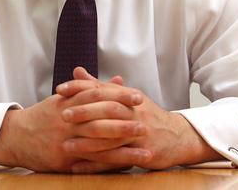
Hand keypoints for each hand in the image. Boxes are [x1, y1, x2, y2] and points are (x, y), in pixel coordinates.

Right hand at [0, 71, 139, 171]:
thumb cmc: (44, 116)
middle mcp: (68, 119)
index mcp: (69, 101)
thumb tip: (120, 81)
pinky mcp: (64, 159)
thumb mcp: (66, 98)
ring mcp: (66, 139)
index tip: (137, 96)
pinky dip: (110, 164)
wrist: (16, 136)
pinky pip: (91, 162)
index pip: (97, 94)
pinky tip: (127, 165)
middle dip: (125, 121)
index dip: (118, 95)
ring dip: (124, 147)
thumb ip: (93, 89)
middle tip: (146, 122)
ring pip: (99, 143)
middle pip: (100, 118)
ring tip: (145, 149)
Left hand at [56, 69, 221, 172]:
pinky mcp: (143, 153)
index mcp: (128, 96)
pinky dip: (97, 164)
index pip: (102, 88)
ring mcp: (140, 133)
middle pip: (108, 109)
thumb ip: (99, 85)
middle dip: (84, 112)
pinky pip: (117, 160)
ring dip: (88, 142)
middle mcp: (135, 112)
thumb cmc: (145, 115)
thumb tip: (77, 71)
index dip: (80, 88)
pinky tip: (79, 166)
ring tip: (66, 145)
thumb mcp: (125, 96)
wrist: (178, 136)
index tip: (59, 90)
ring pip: (112, 137)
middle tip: (63, 115)